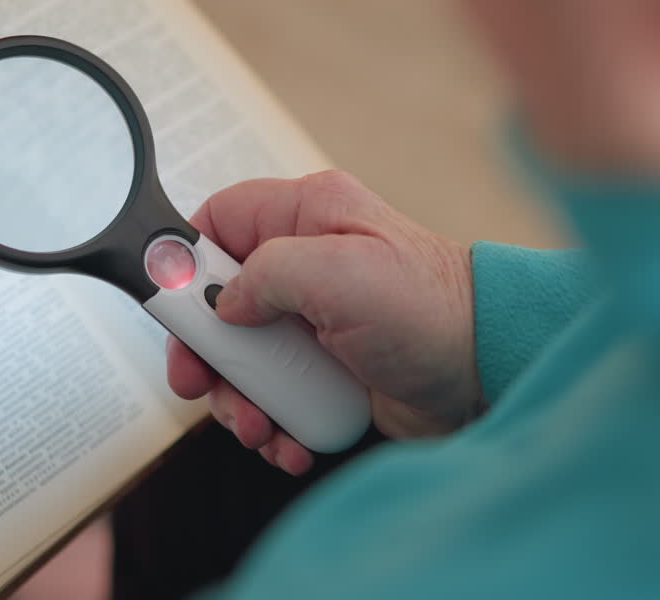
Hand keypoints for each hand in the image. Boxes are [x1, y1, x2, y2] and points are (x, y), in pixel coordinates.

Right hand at [167, 171, 479, 475]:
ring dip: (239, 402)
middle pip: (216, 303)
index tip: (172, 310)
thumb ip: (266, 272)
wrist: (488, 373)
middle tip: (202, 385)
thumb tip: (225, 304)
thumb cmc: (434, 310)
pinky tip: (290, 442)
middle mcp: (305, 264)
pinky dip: (274, 424)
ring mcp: (313, 320)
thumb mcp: (341, 274)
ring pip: (241, 359)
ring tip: (260, 429)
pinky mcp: (325, 368)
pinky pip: (275, 396)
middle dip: (207, 353)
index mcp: (306, 217)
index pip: (218, 222)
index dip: (184, 263)